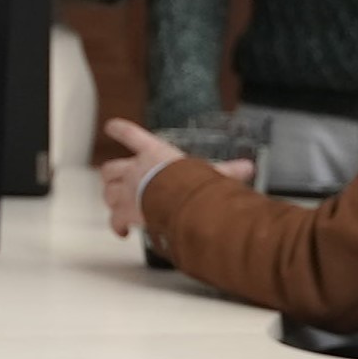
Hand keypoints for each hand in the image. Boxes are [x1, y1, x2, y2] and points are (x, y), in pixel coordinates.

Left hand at [99, 117, 253, 236]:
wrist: (177, 200)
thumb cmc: (194, 183)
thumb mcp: (212, 174)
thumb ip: (228, 171)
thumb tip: (249, 167)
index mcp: (154, 153)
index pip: (132, 135)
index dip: (120, 130)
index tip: (110, 126)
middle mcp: (136, 169)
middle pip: (111, 168)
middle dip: (111, 176)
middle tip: (113, 181)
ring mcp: (128, 190)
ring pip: (108, 191)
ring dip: (111, 199)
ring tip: (116, 207)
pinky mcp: (125, 211)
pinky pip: (114, 218)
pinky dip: (116, 225)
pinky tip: (121, 232)